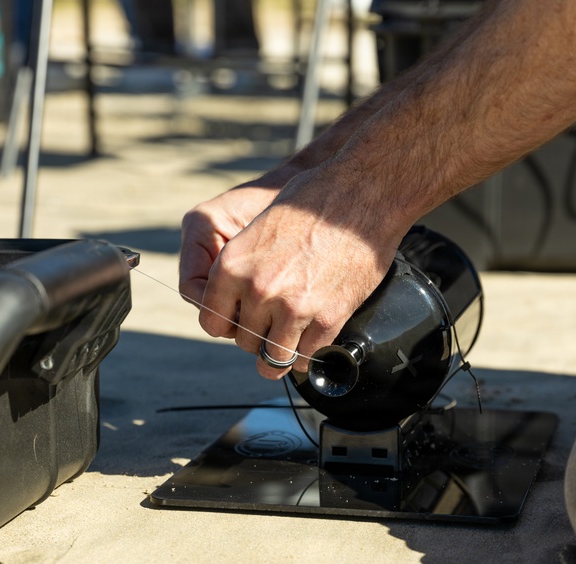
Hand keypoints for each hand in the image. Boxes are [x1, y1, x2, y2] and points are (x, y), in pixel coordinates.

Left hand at [198, 167, 401, 379]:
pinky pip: (310, 355)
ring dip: (282, 354)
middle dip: (258, 337)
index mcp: (233, 266)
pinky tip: (314, 341)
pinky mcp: (327, 318)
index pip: (212, 321)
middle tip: (272, 328)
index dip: (227, 326)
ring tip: (289, 347)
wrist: (363, 193)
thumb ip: (243, 266)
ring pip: (274, 357)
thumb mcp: (259, 226)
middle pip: (244, 341)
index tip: (239, 324)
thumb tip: (240, 296)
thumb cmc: (313, 200)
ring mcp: (293, 308)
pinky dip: (311, 353)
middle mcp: (258, 290)